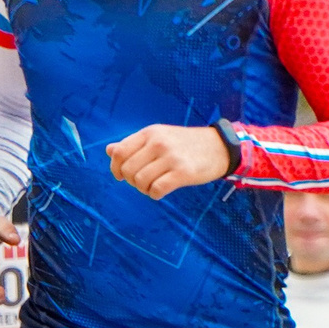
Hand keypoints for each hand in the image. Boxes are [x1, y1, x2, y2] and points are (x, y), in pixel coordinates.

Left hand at [106, 124, 231, 199]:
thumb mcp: (159, 137)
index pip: (119, 152)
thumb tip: (109, 150)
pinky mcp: (183, 172)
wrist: (219, 147)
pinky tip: (161, 191)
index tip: (121, 176)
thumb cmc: (185, 144)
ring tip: (154, 185)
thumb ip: (134, 144)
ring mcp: (171, 157)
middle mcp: (158, 143)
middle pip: (128, 170)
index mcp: (150, 133)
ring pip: (140, 182)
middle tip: (143, 181)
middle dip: (131, 181)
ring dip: (144, 189)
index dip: (115, 168)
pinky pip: (156, 190)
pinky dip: (155, 194)